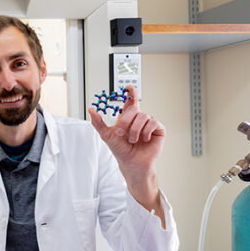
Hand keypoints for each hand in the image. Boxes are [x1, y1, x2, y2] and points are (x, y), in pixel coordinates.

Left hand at [88, 86, 164, 216]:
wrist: (132, 163)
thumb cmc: (121, 151)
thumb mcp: (106, 135)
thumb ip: (98, 122)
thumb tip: (91, 109)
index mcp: (128, 119)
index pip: (130, 103)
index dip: (131, 94)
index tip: (128, 87)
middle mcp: (139, 120)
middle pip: (134, 109)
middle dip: (126, 120)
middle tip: (120, 131)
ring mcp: (149, 124)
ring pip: (143, 116)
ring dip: (135, 129)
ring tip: (132, 140)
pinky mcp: (158, 130)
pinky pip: (154, 122)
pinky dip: (146, 130)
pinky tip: (143, 139)